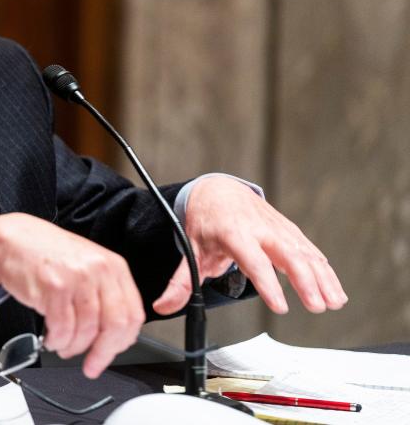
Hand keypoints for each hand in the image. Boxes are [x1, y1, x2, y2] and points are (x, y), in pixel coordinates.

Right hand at [0, 213, 143, 378]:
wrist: (14, 239)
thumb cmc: (48, 254)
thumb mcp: (88, 266)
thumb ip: (106, 295)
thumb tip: (114, 335)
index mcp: (113, 266)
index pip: (133, 314)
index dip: (122, 343)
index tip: (110, 355)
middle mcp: (98, 270)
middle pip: (115, 326)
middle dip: (102, 353)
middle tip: (91, 364)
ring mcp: (77, 278)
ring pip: (86, 331)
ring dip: (73, 347)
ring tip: (62, 345)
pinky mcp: (54, 287)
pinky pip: (62, 329)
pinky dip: (56, 341)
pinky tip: (51, 337)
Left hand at [152, 176, 347, 315]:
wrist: (218, 190)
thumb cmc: (205, 221)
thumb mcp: (190, 248)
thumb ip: (181, 281)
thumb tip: (162, 305)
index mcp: (233, 233)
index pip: (253, 260)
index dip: (267, 283)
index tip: (280, 306)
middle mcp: (260, 229)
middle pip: (287, 255)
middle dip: (305, 281)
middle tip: (316, 307)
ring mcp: (277, 228)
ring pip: (305, 252)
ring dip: (322, 278)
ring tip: (333, 303)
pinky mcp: (289, 230)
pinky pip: (310, 250)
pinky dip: (325, 270)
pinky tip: (335, 290)